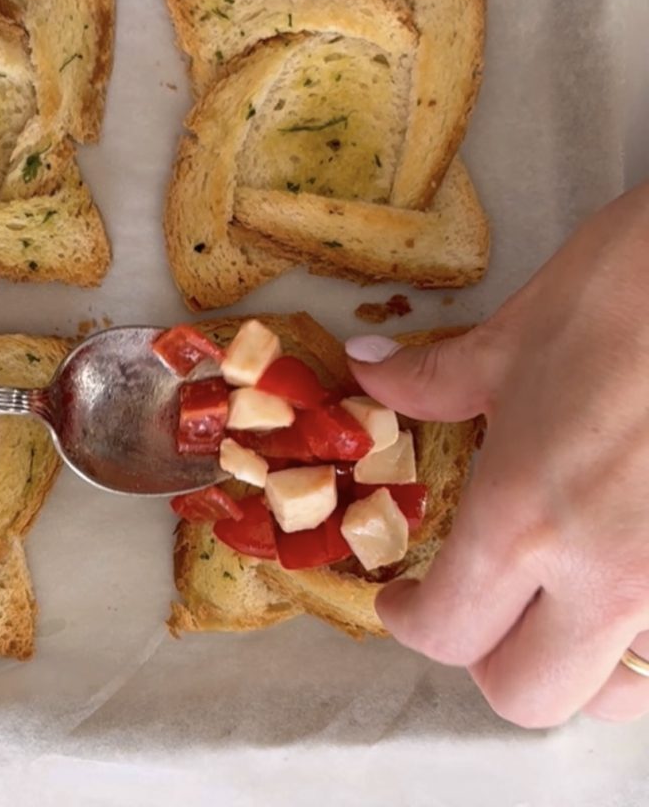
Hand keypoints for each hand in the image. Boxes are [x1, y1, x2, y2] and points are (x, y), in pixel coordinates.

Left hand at [346, 182, 648, 726]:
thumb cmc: (621, 294)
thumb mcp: (510, 340)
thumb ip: (429, 380)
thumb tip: (367, 367)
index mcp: (524, 517)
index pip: (449, 630)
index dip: (409, 622)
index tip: (401, 600)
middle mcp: (605, 575)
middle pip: (526, 695)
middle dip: (485, 660)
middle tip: (475, 605)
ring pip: (617, 694)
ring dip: (575, 664)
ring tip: (560, 602)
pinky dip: (644, 640)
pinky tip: (631, 577)